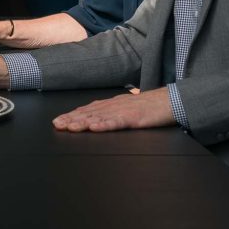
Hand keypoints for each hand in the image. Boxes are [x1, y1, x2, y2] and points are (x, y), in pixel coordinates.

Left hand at [52, 87, 175, 132]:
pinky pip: (117, 122)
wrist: (171, 101)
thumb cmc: (151, 107)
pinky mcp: (135, 117)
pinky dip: (105, 125)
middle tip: (57, 125)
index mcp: (112, 104)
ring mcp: (123, 111)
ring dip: (82, 122)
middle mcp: (114, 106)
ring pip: (99, 117)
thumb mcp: (127, 109)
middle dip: (71, 119)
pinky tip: (94, 128)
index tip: (58, 121)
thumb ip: (112, 114)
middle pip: (89, 113)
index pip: (87, 110)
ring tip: (69, 127)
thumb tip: (97, 120)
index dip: (71, 115)